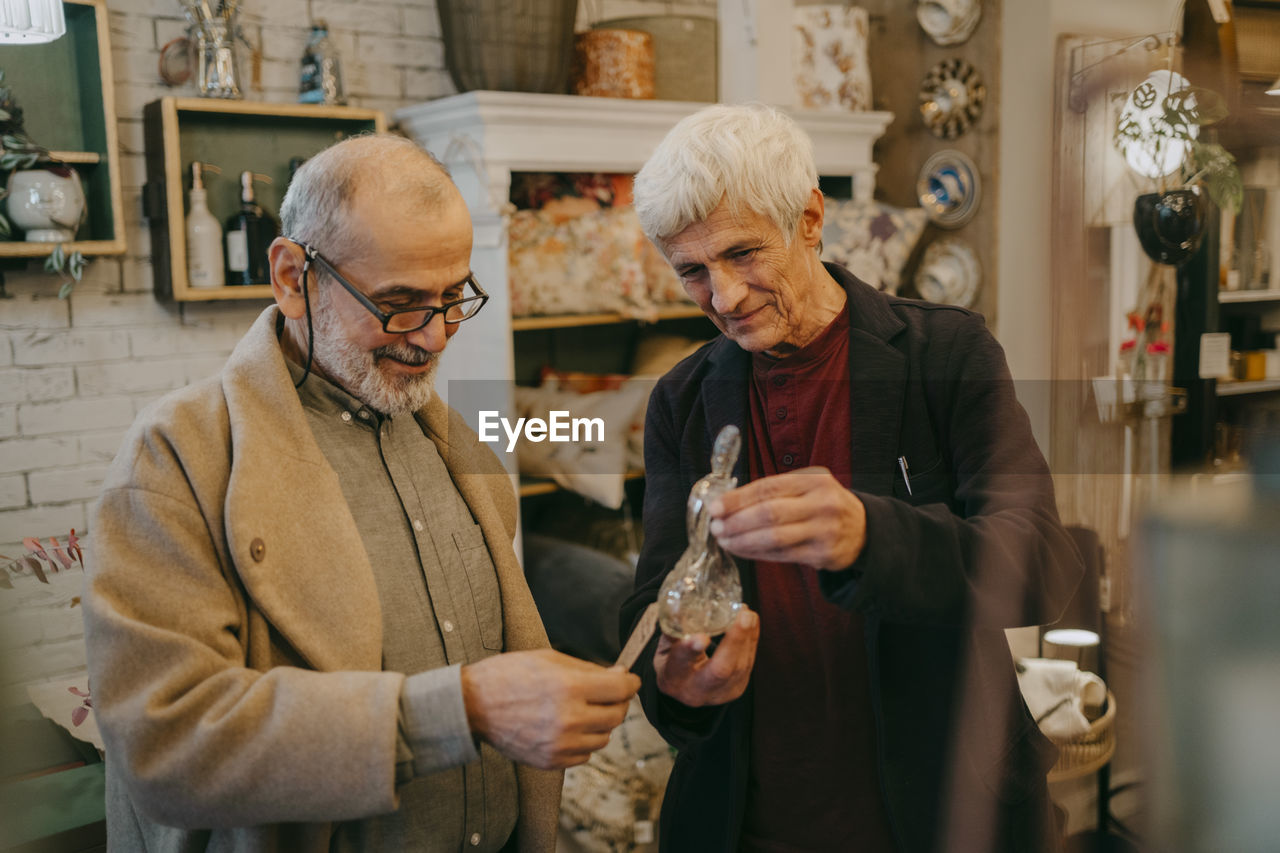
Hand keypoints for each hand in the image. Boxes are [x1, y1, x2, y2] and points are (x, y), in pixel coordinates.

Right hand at [460, 649, 638, 769]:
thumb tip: (620, 676)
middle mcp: (568, 718)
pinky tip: (566, 727)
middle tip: (605, 694)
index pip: (621, 690)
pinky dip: (582, 742)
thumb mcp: (550, 659)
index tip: (629, 681)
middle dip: (616, 702)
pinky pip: (585, 755)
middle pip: (616, 715)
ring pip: (604, 738)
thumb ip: (589, 669)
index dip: (630, 683)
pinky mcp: (551, 761)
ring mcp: (560, 744)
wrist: (473, 705)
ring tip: (580, 710)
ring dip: (599, 723)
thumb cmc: (509, 675)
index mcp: (569, 687)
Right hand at [655, 607, 758, 706]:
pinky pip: (748, 662)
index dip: (690, 649)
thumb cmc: (674, 664)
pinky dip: (751, 639)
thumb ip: (673, 630)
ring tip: (747, 613)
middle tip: (743, 616)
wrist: (686, 692)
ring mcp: (722, 692)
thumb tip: (677, 603)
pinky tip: (752, 622)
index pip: (681, 664)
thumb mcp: (665, 649)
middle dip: (735, 641)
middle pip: (720, 670)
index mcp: (674, 679)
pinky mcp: (738, 686)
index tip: (701, 637)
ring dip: (747, 636)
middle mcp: (698, 689)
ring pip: (740, 665)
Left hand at [708, 467, 865, 570]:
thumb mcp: (807, 486)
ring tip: (724, 540)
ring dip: (743, 541)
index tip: (715, 507)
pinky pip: (782, 555)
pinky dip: (757, 553)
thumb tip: (729, 502)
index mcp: (814, 480)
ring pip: (774, 538)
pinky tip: (742, 550)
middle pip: (770, 513)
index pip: (769, 487)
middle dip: (737, 521)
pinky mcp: (824, 554)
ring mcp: (825, 530)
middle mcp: (822, 503)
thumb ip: (775, 490)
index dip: (738, 498)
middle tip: (715, 527)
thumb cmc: (823, 504)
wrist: (864, 529)